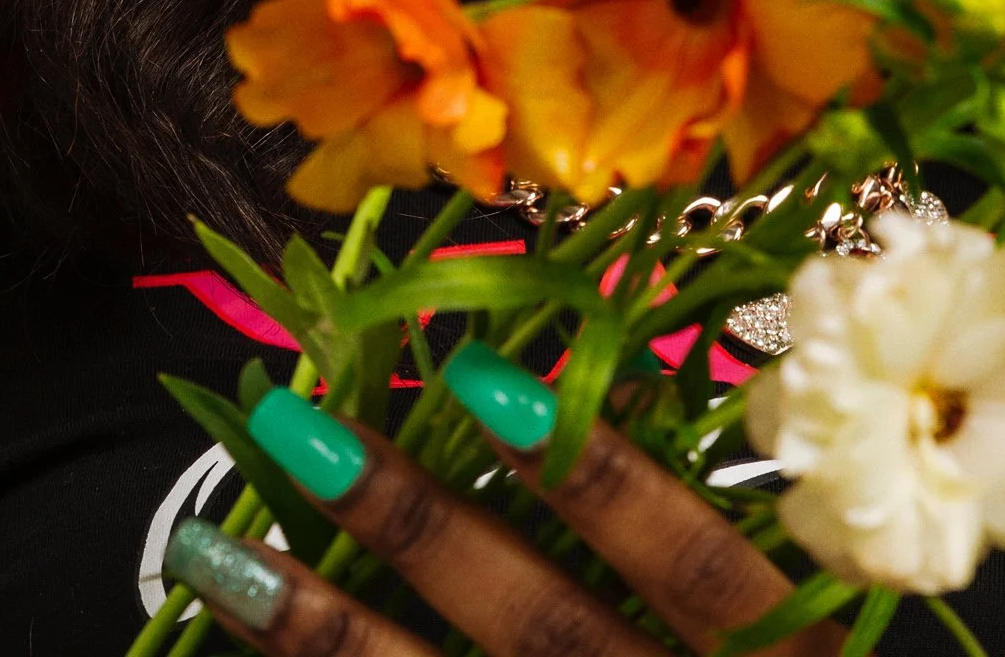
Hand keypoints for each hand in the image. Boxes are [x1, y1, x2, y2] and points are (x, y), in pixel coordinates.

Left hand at [165, 357, 841, 656]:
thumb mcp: (788, 627)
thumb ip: (710, 529)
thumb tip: (613, 380)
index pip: (686, 566)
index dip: (596, 475)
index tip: (484, 374)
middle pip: (539, 628)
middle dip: (413, 525)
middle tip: (299, 420)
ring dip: (322, 629)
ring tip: (215, 545)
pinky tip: (244, 635)